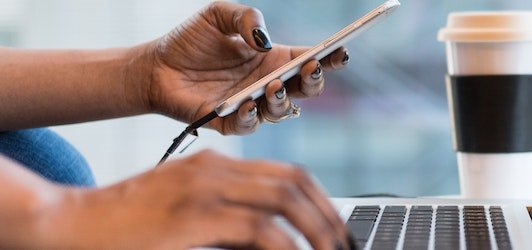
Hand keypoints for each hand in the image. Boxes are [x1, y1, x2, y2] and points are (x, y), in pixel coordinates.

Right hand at [42, 150, 348, 248]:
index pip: (288, 173)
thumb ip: (230, 223)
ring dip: (316, 232)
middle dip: (329, 218)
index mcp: (215, 164)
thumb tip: (278, 244)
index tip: (337, 230)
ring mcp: (203, 189)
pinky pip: (257, 229)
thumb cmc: (123, 226)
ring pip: (284, 201)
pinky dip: (286, 248)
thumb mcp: (185, 213)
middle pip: (294, 183)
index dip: (322, 202)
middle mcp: (214, 169)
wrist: (66, 224)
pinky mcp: (192, 216)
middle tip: (343, 247)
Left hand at [140, 2, 348, 134]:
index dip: (330, 57)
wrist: (155, 67)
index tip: (341, 51)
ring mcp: (252, 105)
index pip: (311, 60)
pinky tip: (247, 103)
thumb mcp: (218, 15)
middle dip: (314, 81)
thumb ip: (245, 17)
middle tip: (310, 68)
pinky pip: (249, 125)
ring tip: (273, 85)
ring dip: (283, 100)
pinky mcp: (229, 123)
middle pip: (306, 90)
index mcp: (274, 59)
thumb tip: (264, 40)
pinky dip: (251, 116)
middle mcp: (268, 84)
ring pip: (282, 111)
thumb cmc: (190, 41)